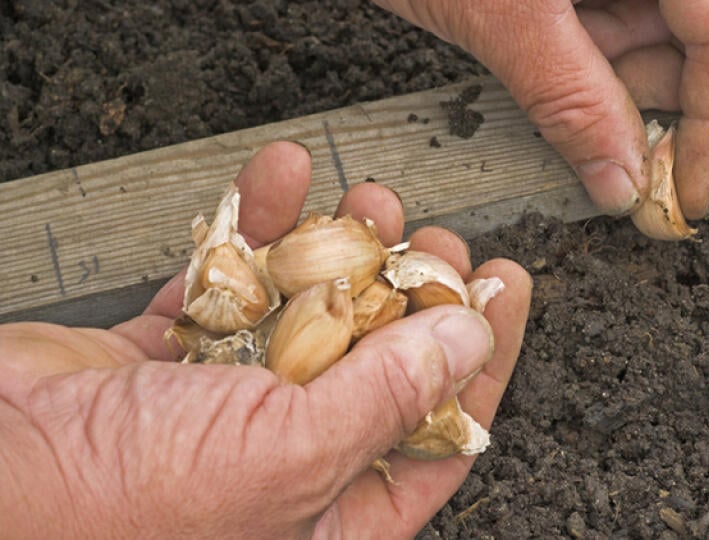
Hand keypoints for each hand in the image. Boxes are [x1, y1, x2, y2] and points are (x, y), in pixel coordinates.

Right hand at [0, 142, 531, 537]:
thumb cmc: (115, 512)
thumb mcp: (286, 458)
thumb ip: (386, 400)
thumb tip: (467, 344)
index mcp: (328, 512)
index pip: (437, 434)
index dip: (482, 361)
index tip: (506, 290)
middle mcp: (284, 457)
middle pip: (379, 361)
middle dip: (412, 292)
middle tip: (437, 242)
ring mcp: (227, 400)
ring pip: (309, 307)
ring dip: (342, 246)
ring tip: (374, 203)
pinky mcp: (172, 348)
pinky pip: (234, 274)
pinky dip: (257, 222)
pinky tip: (283, 179)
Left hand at [376, 0, 708, 219]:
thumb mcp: (493, 10)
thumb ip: (569, 97)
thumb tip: (623, 179)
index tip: (687, 190)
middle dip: (681, 79)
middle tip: (612, 110)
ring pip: (696, 12)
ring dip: (638, 54)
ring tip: (563, 49)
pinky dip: (613, 29)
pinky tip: (565, 27)